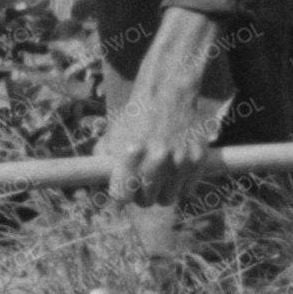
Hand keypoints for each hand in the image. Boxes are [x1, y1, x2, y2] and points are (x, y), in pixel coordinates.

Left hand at [101, 10, 226, 205]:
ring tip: (161, 180)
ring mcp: (179, 160)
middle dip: (143, 195)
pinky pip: (188, 189)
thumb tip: (94, 181)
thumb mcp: (113, 135)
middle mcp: (155, 160)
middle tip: (144, 184)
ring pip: (168, 198)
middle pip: (146, 201)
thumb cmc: (137, 116)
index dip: (123, 193)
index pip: (122, 197)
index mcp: (130, 155)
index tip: (125, 188)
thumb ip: (103, 160)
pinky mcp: (198, 159)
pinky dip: (182, 186)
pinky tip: (177, 174)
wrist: (169, 93)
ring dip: (163, 192)